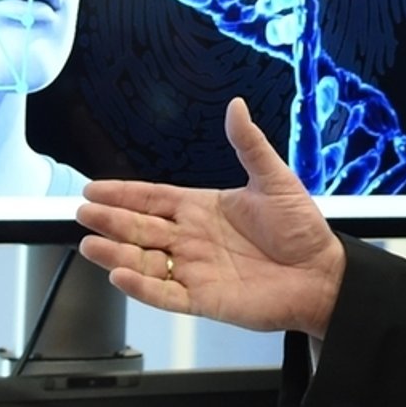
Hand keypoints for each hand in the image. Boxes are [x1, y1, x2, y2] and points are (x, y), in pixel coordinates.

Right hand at [78, 97, 345, 338]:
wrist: (323, 275)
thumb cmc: (303, 230)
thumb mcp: (275, 179)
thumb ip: (249, 145)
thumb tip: (237, 106)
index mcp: (203, 209)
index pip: (153, 198)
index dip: (123, 193)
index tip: (94, 188)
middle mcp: (192, 239)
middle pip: (140, 228)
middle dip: (110, 219)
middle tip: (82, 212)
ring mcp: (195, 270)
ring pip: (144, 261)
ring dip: (116, 252)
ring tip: (89, 244)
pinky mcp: (203, 300)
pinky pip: (165, 294)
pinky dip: (141, 287)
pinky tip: (120, 275)